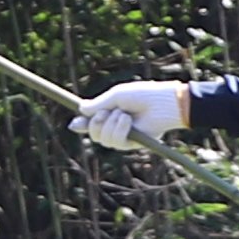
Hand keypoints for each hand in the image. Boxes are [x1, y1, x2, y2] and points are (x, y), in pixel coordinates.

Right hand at [72, 79, 186, 147]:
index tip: (75, 124)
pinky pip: (116, 142)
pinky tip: (128, 120)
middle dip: (96, 123)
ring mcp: (124, 136)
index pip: (91, 122)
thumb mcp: (116, 96)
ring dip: (111, 124)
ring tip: (124, 114)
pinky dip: (119, 129)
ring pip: (103, 139)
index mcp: (110, 112)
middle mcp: (115, 126)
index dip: (82, 124)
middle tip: (105, 113)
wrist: (163, 103)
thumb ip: (98, 104)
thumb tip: (80, 110)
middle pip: (94, 134)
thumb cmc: (143, 95)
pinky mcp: (133, 144)